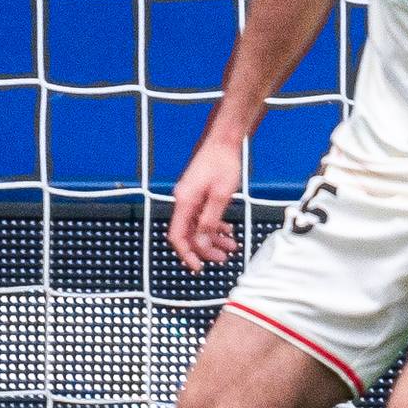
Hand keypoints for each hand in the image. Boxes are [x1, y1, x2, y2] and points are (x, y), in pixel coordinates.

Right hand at [166, 134, 242, 270]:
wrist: (225, 141)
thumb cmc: (223, 162)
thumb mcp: (220, 196)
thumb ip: (210, 221)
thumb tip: (202, 242)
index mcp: (184, 201)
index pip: (177, 235)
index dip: (186, 253)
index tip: (197, 266)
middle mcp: (184, 200)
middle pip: (188, 233)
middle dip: (204, 249)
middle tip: (221, 258)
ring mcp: (191, 197)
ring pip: (198, 226)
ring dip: (213, 238)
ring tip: (229, 246)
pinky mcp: (199, 194)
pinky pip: (203, 216)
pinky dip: (215, 225)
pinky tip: (227, 230)